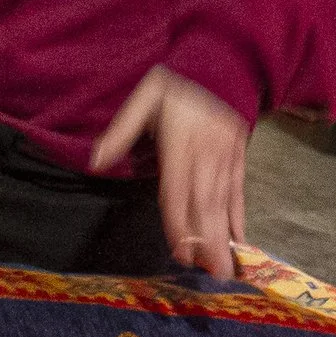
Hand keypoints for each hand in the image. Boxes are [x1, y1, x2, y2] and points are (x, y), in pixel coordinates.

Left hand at [89, 66, 248, 279]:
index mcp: (180, 144)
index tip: (180, 253)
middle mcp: (206, 155)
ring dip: (225, 237)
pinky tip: (240, 239)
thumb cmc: (178, 82)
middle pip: (206, 205)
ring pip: (224, 203)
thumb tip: (95, 160)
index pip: (178, 191)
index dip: (180, 224)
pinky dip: (239, 217)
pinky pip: (238, 191)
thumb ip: (122, 130)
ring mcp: (226, 158)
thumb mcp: (145, 97)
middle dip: (210, 243)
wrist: (223, 60)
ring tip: (227, 268)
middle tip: (215, 277)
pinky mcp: (238, 157)